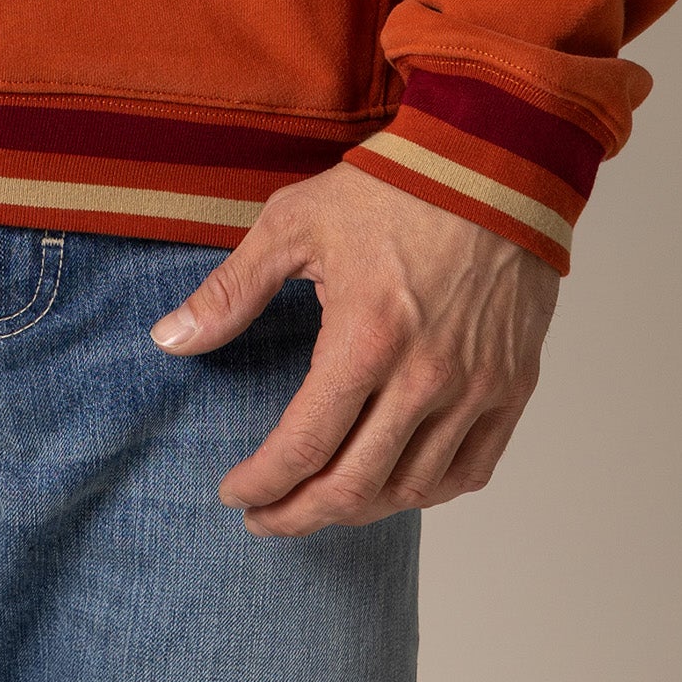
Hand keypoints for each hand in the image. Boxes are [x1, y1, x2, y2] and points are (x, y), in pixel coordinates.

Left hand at [150, 163, 558, 533]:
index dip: (262, 483)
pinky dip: (428, 493)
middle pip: (355, 487)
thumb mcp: (294, 224)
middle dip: (298, 515)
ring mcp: (476, 388)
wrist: (494, 163)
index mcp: (366, 338)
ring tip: (320, 502)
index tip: (234, 493)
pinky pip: (471, 471)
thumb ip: (231, 291)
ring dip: (359, 510)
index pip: (304, 446)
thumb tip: (169, 341)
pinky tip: (393, 485)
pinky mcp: (512, 386)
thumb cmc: (392, 187)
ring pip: (413, 490)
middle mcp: (426, 377)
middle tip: (265, 517)